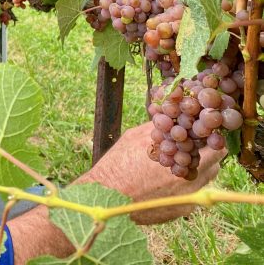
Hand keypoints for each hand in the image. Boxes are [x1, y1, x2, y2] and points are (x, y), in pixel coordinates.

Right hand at [76, 121, 223, 223]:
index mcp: (175, 148)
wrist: (108, 198)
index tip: (202, 130)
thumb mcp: (134, 137)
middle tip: (195, 146)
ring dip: (201, 167)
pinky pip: (198, 192)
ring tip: (181, 164)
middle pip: (215, 157)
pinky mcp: (186, 207)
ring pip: (210, 174)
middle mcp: (187, 170)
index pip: (209, 138)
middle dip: (207, 150)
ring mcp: (189, 191)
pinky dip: (190, 185)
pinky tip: (171, 182)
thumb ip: (157, 128)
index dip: (208, 133)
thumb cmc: (117, 165)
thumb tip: (171, 117)